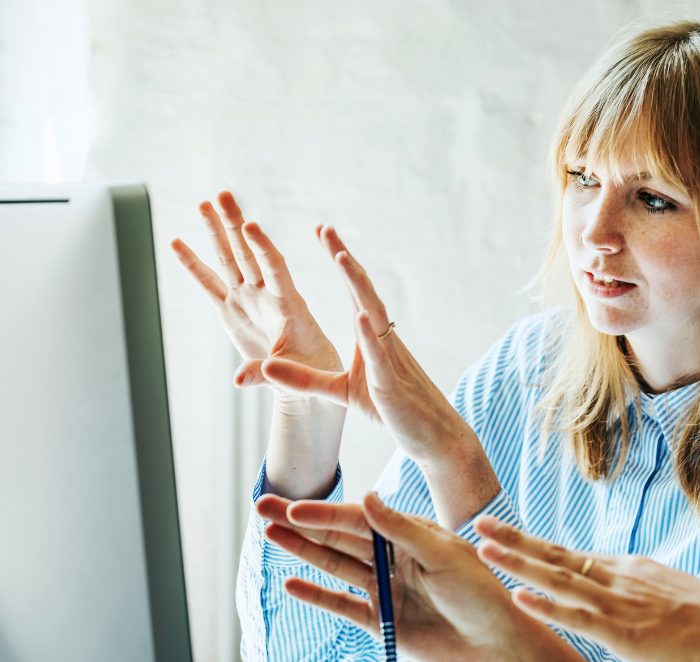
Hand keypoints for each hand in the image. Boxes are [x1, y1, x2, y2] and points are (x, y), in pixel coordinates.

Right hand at [170, 191, 341, 394]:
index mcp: (288, 304)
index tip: (251, 225)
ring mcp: (247, 299)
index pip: (275, 268)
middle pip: (248, 253)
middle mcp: (265, 295)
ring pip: (228, 260)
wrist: (306, 377)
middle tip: (223, 195)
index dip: (263, 247)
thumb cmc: (311, 372)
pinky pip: (208, 284)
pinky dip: (192, 265)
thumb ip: (266, 374)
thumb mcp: (295, 375)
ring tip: (204, 203)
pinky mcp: (231, 311)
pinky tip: (177, 242)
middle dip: (235, 225)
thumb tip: (237, 382)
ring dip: (216, 233)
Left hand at [257, 226, 499, 526]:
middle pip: (363, 290)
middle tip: (325, 228)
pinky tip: (361, 315)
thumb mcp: (340, 392)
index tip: (323, 232)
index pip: (354, 291)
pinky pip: (380, 355)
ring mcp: (390, 358)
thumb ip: (304, 379)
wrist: (433, 436)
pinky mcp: (391, 383)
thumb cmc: (391, 409)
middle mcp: (383, 338)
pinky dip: (370, 334)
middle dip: (344, 258)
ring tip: (341, 257)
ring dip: (358, 285)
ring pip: (373, 313)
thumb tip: (266, 366)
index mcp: (372, 337)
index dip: (340, 260)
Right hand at [258, 493, 580, 661]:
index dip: (325, 513)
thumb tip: (367, 497)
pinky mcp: (383, 621)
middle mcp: (395, 557)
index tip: (293, 506)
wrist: (497, 644)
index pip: (359, 519)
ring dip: (302, 551)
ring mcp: (386, 588)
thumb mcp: (445, 555)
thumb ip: (402, 529)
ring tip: (269, 534)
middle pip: (339, 536)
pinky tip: (292, 583)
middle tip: (262, 506)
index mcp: (411, 534)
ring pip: (335, 565)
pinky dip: (317, 595)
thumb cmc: (481, 592)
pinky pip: (343, 605)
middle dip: (301, 522)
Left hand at [475, 517, 699, 661]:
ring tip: (484, 548)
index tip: (503, 534)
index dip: (532, 545)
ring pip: (558, 578)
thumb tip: (615, 600)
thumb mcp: (666, 597)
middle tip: (478, 523)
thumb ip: (636, 595)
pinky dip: (547, 604)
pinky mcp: (624, 633)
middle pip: (555, 555)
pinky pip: (578, 617)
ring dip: (517, 562)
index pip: (568, 555)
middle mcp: (618, 578)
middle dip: (514, 540)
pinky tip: (520, 595)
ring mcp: (620, 603)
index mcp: (627, 570)